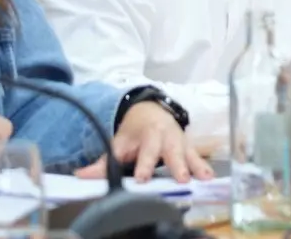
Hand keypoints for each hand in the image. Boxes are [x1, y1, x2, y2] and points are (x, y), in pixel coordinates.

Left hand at [76, 103, 211, 182]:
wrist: (152, 111)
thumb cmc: (135, 133)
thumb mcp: (119, 143)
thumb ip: (104, 162)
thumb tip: (80, 176)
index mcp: (148, 134)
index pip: (146, 150)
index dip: (145, 164)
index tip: (143, 178)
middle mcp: (167, 136)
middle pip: (172, 151)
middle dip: (177, 164)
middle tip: (182, 179)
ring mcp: (180, 140)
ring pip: (189, 153)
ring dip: (196, 166)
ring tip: (204, 178)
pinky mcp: (190, 147)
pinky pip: (198, 156)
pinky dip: (204, 165)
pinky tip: (211, 177)